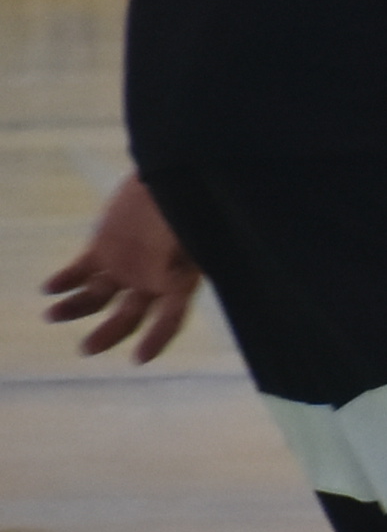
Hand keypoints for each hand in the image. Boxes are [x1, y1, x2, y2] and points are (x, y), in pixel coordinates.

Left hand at [42, 176, 203, 362]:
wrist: (169, 173)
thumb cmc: (189, 202)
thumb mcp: (194, 231)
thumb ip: (180, 256)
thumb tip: (173, 278)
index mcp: (179, 281)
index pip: (170, 319)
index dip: (157, 339)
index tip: (139, 359)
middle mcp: (150, 283)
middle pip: (127, 317)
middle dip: (107, 334)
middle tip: (86, 349)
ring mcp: (124, 268)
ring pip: (96, 299)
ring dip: (75, 310)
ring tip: (51, 315)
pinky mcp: (102, 251)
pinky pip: (79, 273)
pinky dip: (63, 282)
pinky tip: (48, 289)